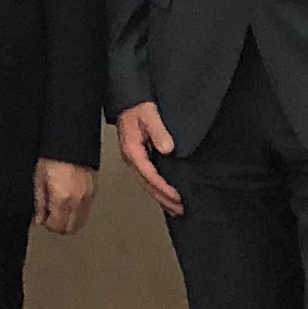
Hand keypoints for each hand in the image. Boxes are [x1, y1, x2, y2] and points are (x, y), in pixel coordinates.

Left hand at [34, 160, 97, 237]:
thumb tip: (39, 219)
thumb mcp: (39, 179)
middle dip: (59, 225)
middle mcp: (78, 201)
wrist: (72, 141)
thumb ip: (40, 202)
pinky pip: (87, 209)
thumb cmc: (54, 156)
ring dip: (70, 219)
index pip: (57, 227)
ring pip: (81, 221)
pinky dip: (78, 210)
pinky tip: (70, 200)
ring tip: (60, 207)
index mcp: (62, 199)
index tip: (44, 217)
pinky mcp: (94, 190)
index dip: (48, 225)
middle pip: (70, 228)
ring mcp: (88, 196)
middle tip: (51, 215)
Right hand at [117, 102, 182, 216]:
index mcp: (133, 150)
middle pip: (148, 184)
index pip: (150, 175)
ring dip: (161, 196)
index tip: (177, 196)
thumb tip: (167, 148)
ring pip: (147, 183)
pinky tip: (165, 192)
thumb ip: (158, 131)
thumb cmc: (137, 105)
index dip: (164, 188)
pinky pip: (147, 177)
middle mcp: (131, 158)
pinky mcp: (137, 157)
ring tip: (175, 207)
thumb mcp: (149, 113)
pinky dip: (157, 187)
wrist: (128, 99)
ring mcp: (133, 158)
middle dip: (163, 198)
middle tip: (179, 209)